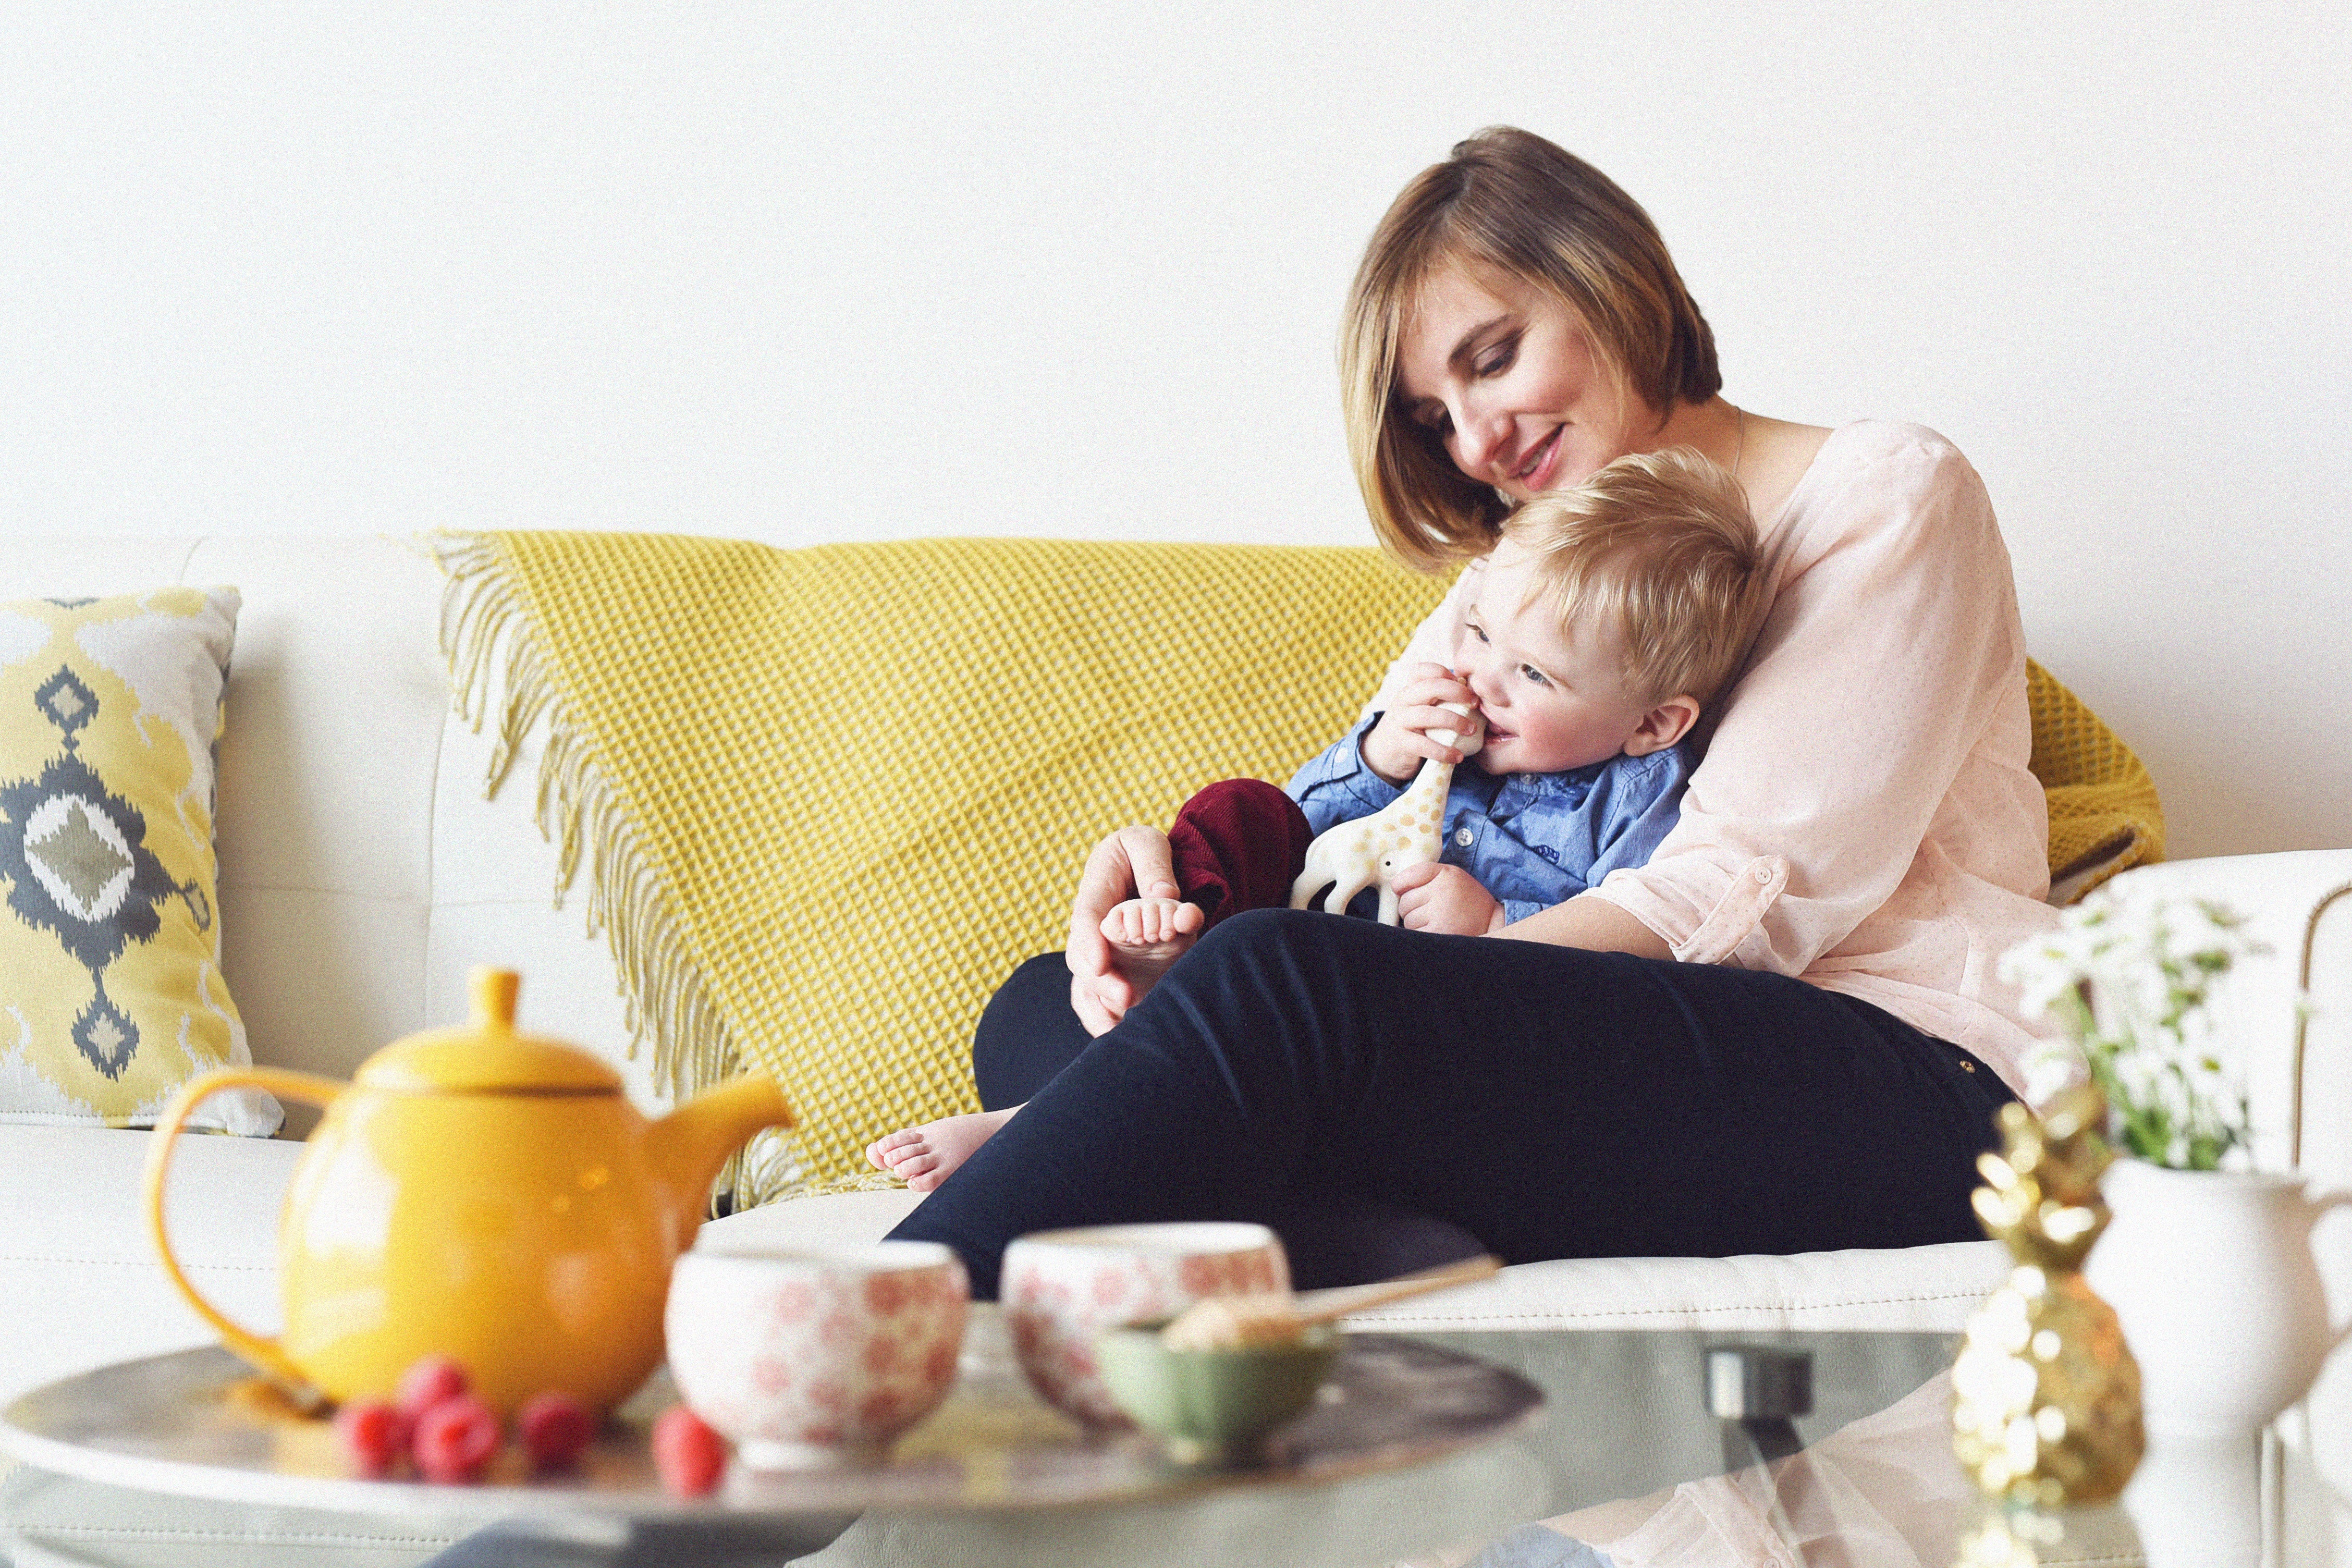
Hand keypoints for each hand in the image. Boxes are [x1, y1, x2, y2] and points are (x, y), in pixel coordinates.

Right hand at [1065, 824, 1176, 1034]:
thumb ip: (1153, 865)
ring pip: (1087, 985)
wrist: (1140, 867)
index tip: (1101, 961)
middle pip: (1083, 959)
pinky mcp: (1114, 971)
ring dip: (1100, 1008)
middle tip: (1125, 997)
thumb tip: (1164, 896)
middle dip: (1100, 982)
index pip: (1085, 919)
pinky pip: (1100, 999)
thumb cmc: (1141, 852)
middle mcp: (1092, 929)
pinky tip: (1121, 1035)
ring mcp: (1100, 952)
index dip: (1089, 942)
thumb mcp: (1145, 843)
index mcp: (1094, 892)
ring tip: (1118, 1030)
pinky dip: (1106, 1018)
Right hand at [1362, 664, 1482, 783]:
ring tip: (1471, 730)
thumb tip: (1473, 695)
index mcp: (1411, 689)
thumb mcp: (1419, 708)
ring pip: (1428, 715)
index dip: (1445, 672)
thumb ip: (1438, 700)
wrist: (1382, 753)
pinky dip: (1443, 751)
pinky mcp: (1401, 742)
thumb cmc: (1412, 727)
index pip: (1424, 670)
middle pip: (1430, 687)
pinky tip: (1457, 756)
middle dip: (1457, 692)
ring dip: (1454, 721)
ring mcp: (1401, 721)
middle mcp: (1404, 700)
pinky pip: (1424, 745)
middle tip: (1475, 703)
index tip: (1464, 683)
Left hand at [1391, 861, 1504, 935]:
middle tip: (1432, 910)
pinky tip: (1437, 931)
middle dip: (1412, 908)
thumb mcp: (1452, 877)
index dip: (1401, 885)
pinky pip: (1414, 933)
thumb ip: (1425, 875)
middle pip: (1404, 901)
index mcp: (1446, 874)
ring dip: (1417, 923)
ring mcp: (1440, 914)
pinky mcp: (1439, 933)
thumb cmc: (1467, 900)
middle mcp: (1442, 892)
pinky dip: (1422, 935)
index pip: (1407, 877)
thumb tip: (1394, 886)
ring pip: (1407, 919)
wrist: (1493, 924)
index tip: (1403, 890)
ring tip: (1438, 921)